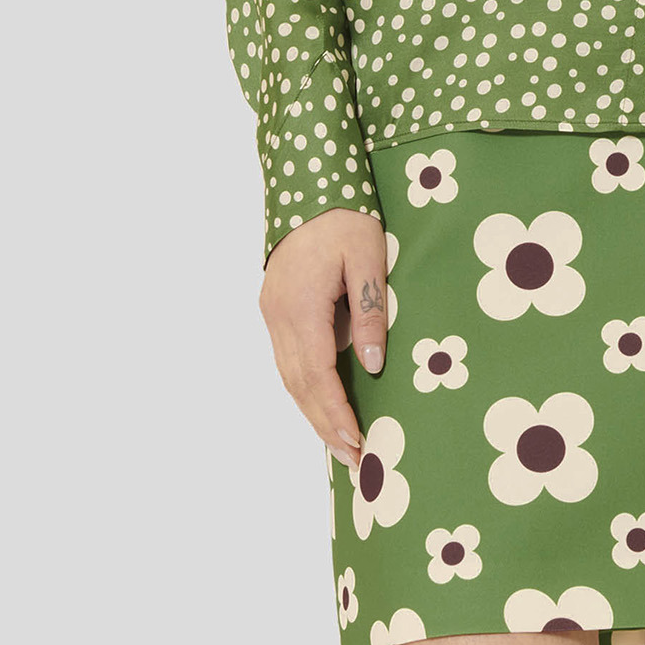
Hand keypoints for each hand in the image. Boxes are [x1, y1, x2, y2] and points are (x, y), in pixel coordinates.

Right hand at [258, 208, 388, 465]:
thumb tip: (372, 365)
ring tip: (341, 444)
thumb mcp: (368, 256)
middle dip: (325, 426)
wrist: (309, 182)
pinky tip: (324, 404)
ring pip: (289, 376)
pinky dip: (305, 388)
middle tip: (353, 461)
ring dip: (313, 412)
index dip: (336, 414)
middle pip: (299, 386)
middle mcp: (279, 316)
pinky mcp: (275, 306)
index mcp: (301, 306)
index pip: (317, 375)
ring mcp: (272, 312)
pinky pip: (289, 359)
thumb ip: (369, 311)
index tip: (358, 445)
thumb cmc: (344, 214)